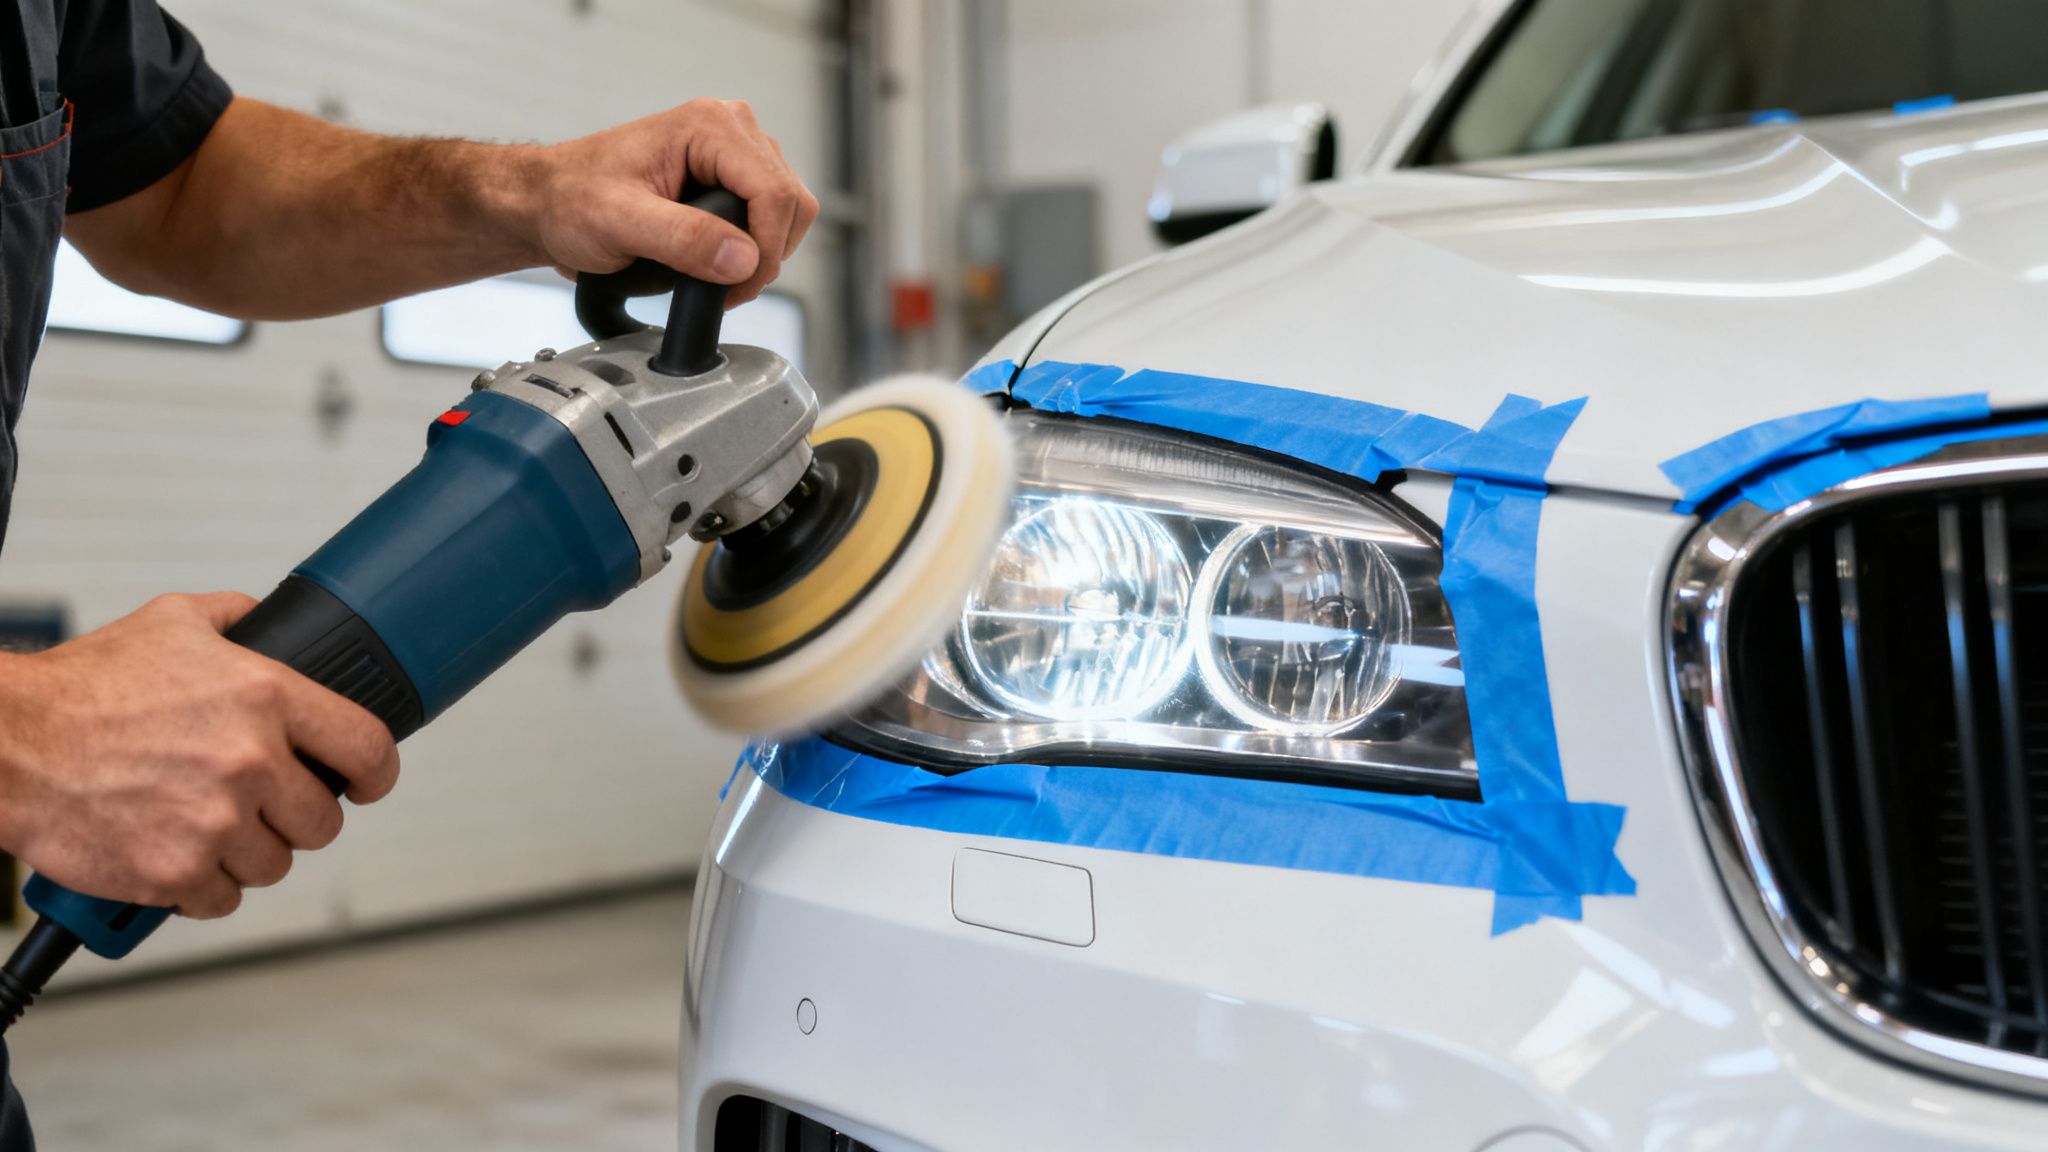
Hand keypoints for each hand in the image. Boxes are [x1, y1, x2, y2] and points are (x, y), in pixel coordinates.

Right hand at [0, 593, 399, 918]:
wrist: (7, 743)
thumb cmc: (82, 687)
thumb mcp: (172, 623)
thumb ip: (236, 618)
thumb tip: (269, 621)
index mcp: (266, 697)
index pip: (368, 747)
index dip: (376, 772)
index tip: (366, 782)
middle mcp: (250, 762)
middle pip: (324, 820)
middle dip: (298, 815)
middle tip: (263, 804)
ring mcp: (215, 823)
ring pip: (275, 864)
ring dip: (250, 852)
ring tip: (209, 824)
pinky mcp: (174, 873)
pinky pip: (223, 899)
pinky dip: (204, 886)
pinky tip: (179, 854)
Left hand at [532, 98, 820, 307]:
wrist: (549, 202)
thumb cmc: (571, 199)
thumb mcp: (620, 222)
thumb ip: (683, 239)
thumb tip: (742, 259)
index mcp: (708, 126)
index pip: (775, 193)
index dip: (766, 250)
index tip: (738, 287)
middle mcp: (730, 130)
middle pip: (791, 201)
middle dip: (767, 254)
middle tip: (727, 288)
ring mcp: (735, 152)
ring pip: (789, 210)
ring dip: (763, 253)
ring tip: (719, 277)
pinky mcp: (732, 175)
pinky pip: (772, 216)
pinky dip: (755, 248)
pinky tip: (721, 262)